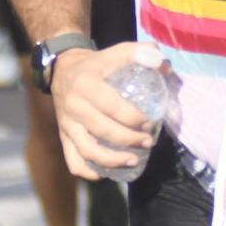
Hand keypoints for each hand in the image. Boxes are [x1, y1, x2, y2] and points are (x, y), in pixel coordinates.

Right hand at [50, 42, 164, 181]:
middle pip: (102, 130)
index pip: (112, 106)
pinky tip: (106, 173)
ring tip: (134, 161)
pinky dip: (89, 171)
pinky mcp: (63, 137)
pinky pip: (73, 161)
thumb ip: (141, 52)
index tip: (150, 123)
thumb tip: (164, 66)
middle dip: (128, 140)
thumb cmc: (96, 63)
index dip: (133, 118)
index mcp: (86, 85)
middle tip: (148, 142)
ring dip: (112, 160)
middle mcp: (73, 106)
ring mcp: (66, 125)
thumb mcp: (115, 51)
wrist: (61, 69)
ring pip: (86, 150)